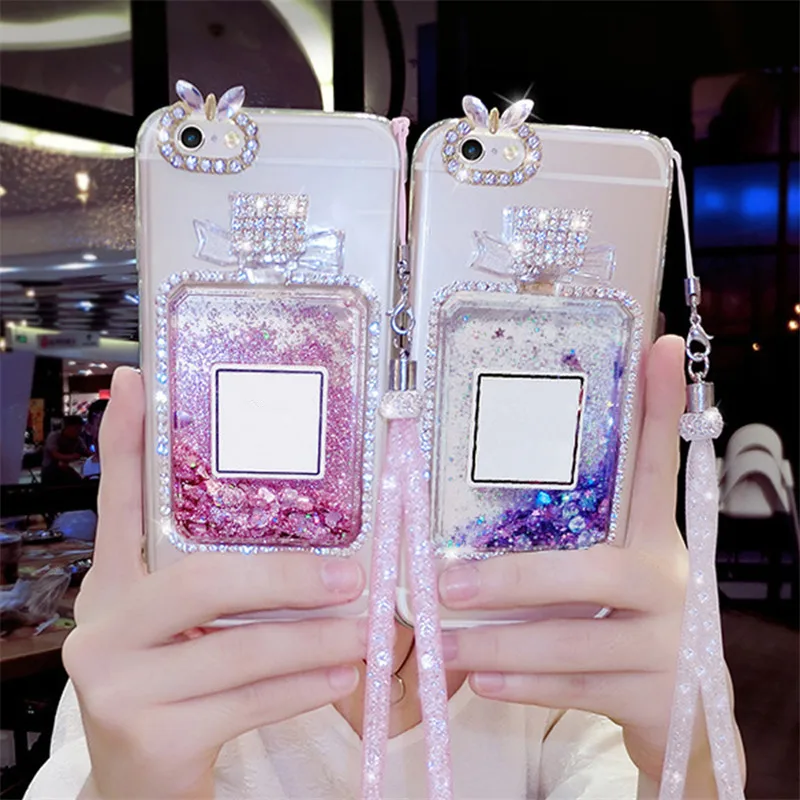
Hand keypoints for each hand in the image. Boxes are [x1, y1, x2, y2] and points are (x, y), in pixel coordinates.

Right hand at [65, 368, 365, 799]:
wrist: (139, 782)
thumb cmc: (176, 686)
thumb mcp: (183, 628)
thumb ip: (226, 582)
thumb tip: (316, 543)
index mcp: (111, 586)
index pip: (118, 502)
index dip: (124, 442)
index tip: (137, 380)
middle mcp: (102, 625)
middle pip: (201, 580)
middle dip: (286, 577)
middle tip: (354, 575)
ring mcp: (117, 682)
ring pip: (237, 646)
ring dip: (314, 638)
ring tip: (366, 628)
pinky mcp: (149, 736)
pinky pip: (248, 701)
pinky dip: (305, 686)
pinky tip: (345, 675)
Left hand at [437, 336, 742, 792]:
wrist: (681, 712)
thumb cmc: (623, 620)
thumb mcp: (604, 572)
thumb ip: (561, 547)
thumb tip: (483, 521)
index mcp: (655, 537)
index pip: (656, 463)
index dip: (660, 407)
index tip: (658, 348)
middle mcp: (671, 580)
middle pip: (590, 572)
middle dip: (510, 581)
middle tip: (445, 585)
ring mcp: (671, 642)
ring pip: (572, 638)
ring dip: (498, 643)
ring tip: (443, 643)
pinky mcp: (659, 698)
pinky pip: (577, 687)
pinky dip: (523, 686)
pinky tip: (481, 682)